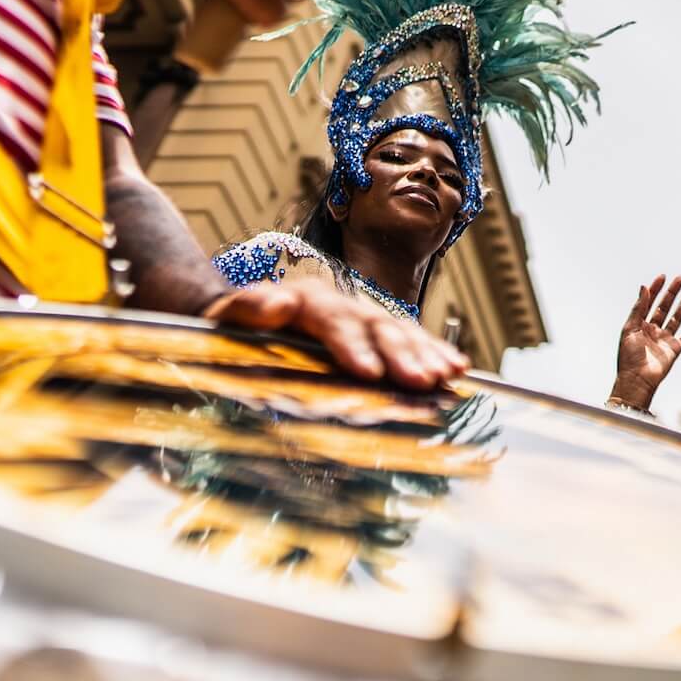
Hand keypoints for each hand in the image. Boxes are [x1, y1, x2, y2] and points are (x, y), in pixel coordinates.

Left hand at [201, 281, 467, 389]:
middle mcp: (340, 304)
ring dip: (425, 355)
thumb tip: (275, 303)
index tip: (370, 373)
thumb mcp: (223, 318)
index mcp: (305, 300)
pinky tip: (457, 369)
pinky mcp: (375, 335)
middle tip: (422, 381)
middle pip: (375, 325)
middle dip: (401, 354)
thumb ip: (246, 308)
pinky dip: (434, 352)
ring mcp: (362, 317)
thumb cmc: (227, 331)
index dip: (353, 346)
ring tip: (447, 377)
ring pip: (399, 332)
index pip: (332, 320)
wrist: (238, 323)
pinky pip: (410, 341)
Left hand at [608, 275, 680, 411]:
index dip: (655, 289)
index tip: (662, 277)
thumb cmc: (628, 356)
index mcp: (639, 324)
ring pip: (676, 318)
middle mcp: (652, 330)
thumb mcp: (630, 328)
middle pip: (664, 307)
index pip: (649, 302)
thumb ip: (638, 308)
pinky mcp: (674, 349)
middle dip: (672, 293)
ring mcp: (664, 339)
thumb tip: (644, 287)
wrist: (636, 379)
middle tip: (680, 279)